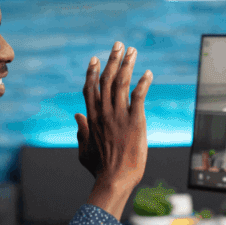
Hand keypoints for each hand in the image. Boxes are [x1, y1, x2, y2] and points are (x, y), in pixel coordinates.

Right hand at [75, 42, 152, 217]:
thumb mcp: (84, 150)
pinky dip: (143, 82)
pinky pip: (139, 96)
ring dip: (127, 64)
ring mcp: (119, 116)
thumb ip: (81, 132)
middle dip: (112, 60)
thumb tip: (76, 117)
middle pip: (106, 80)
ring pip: (121, 83)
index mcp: (91, 118)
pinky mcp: (135, 121)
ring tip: (132, 51)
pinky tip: (148, 73)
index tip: (95, 58)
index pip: (90, 89)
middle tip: (118, 45)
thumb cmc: (99, 169)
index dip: (93, 72)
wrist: (115, 179)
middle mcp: (104, 113)